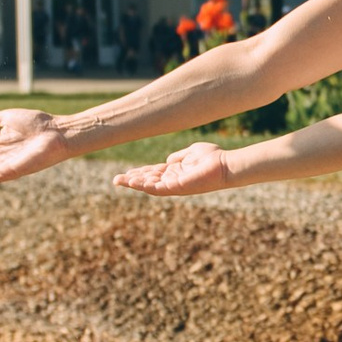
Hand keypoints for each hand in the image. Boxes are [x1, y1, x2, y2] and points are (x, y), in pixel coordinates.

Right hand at [112, 142, 235, 195]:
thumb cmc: (213, 158)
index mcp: (175, 171)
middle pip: (148, 180)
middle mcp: (173, 180)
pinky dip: (146, 186)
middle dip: (132, 180)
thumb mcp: (191, 153)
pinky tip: (134, 182)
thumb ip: (179, 157)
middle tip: (116, 180)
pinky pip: (158, 188)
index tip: (127, 173)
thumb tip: (168, 161)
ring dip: (135, 184)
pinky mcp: (178, 187)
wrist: (225, 165)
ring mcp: (175, 185)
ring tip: (119, 181)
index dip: (140, 173)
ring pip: (150, 186)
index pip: (153, 173)